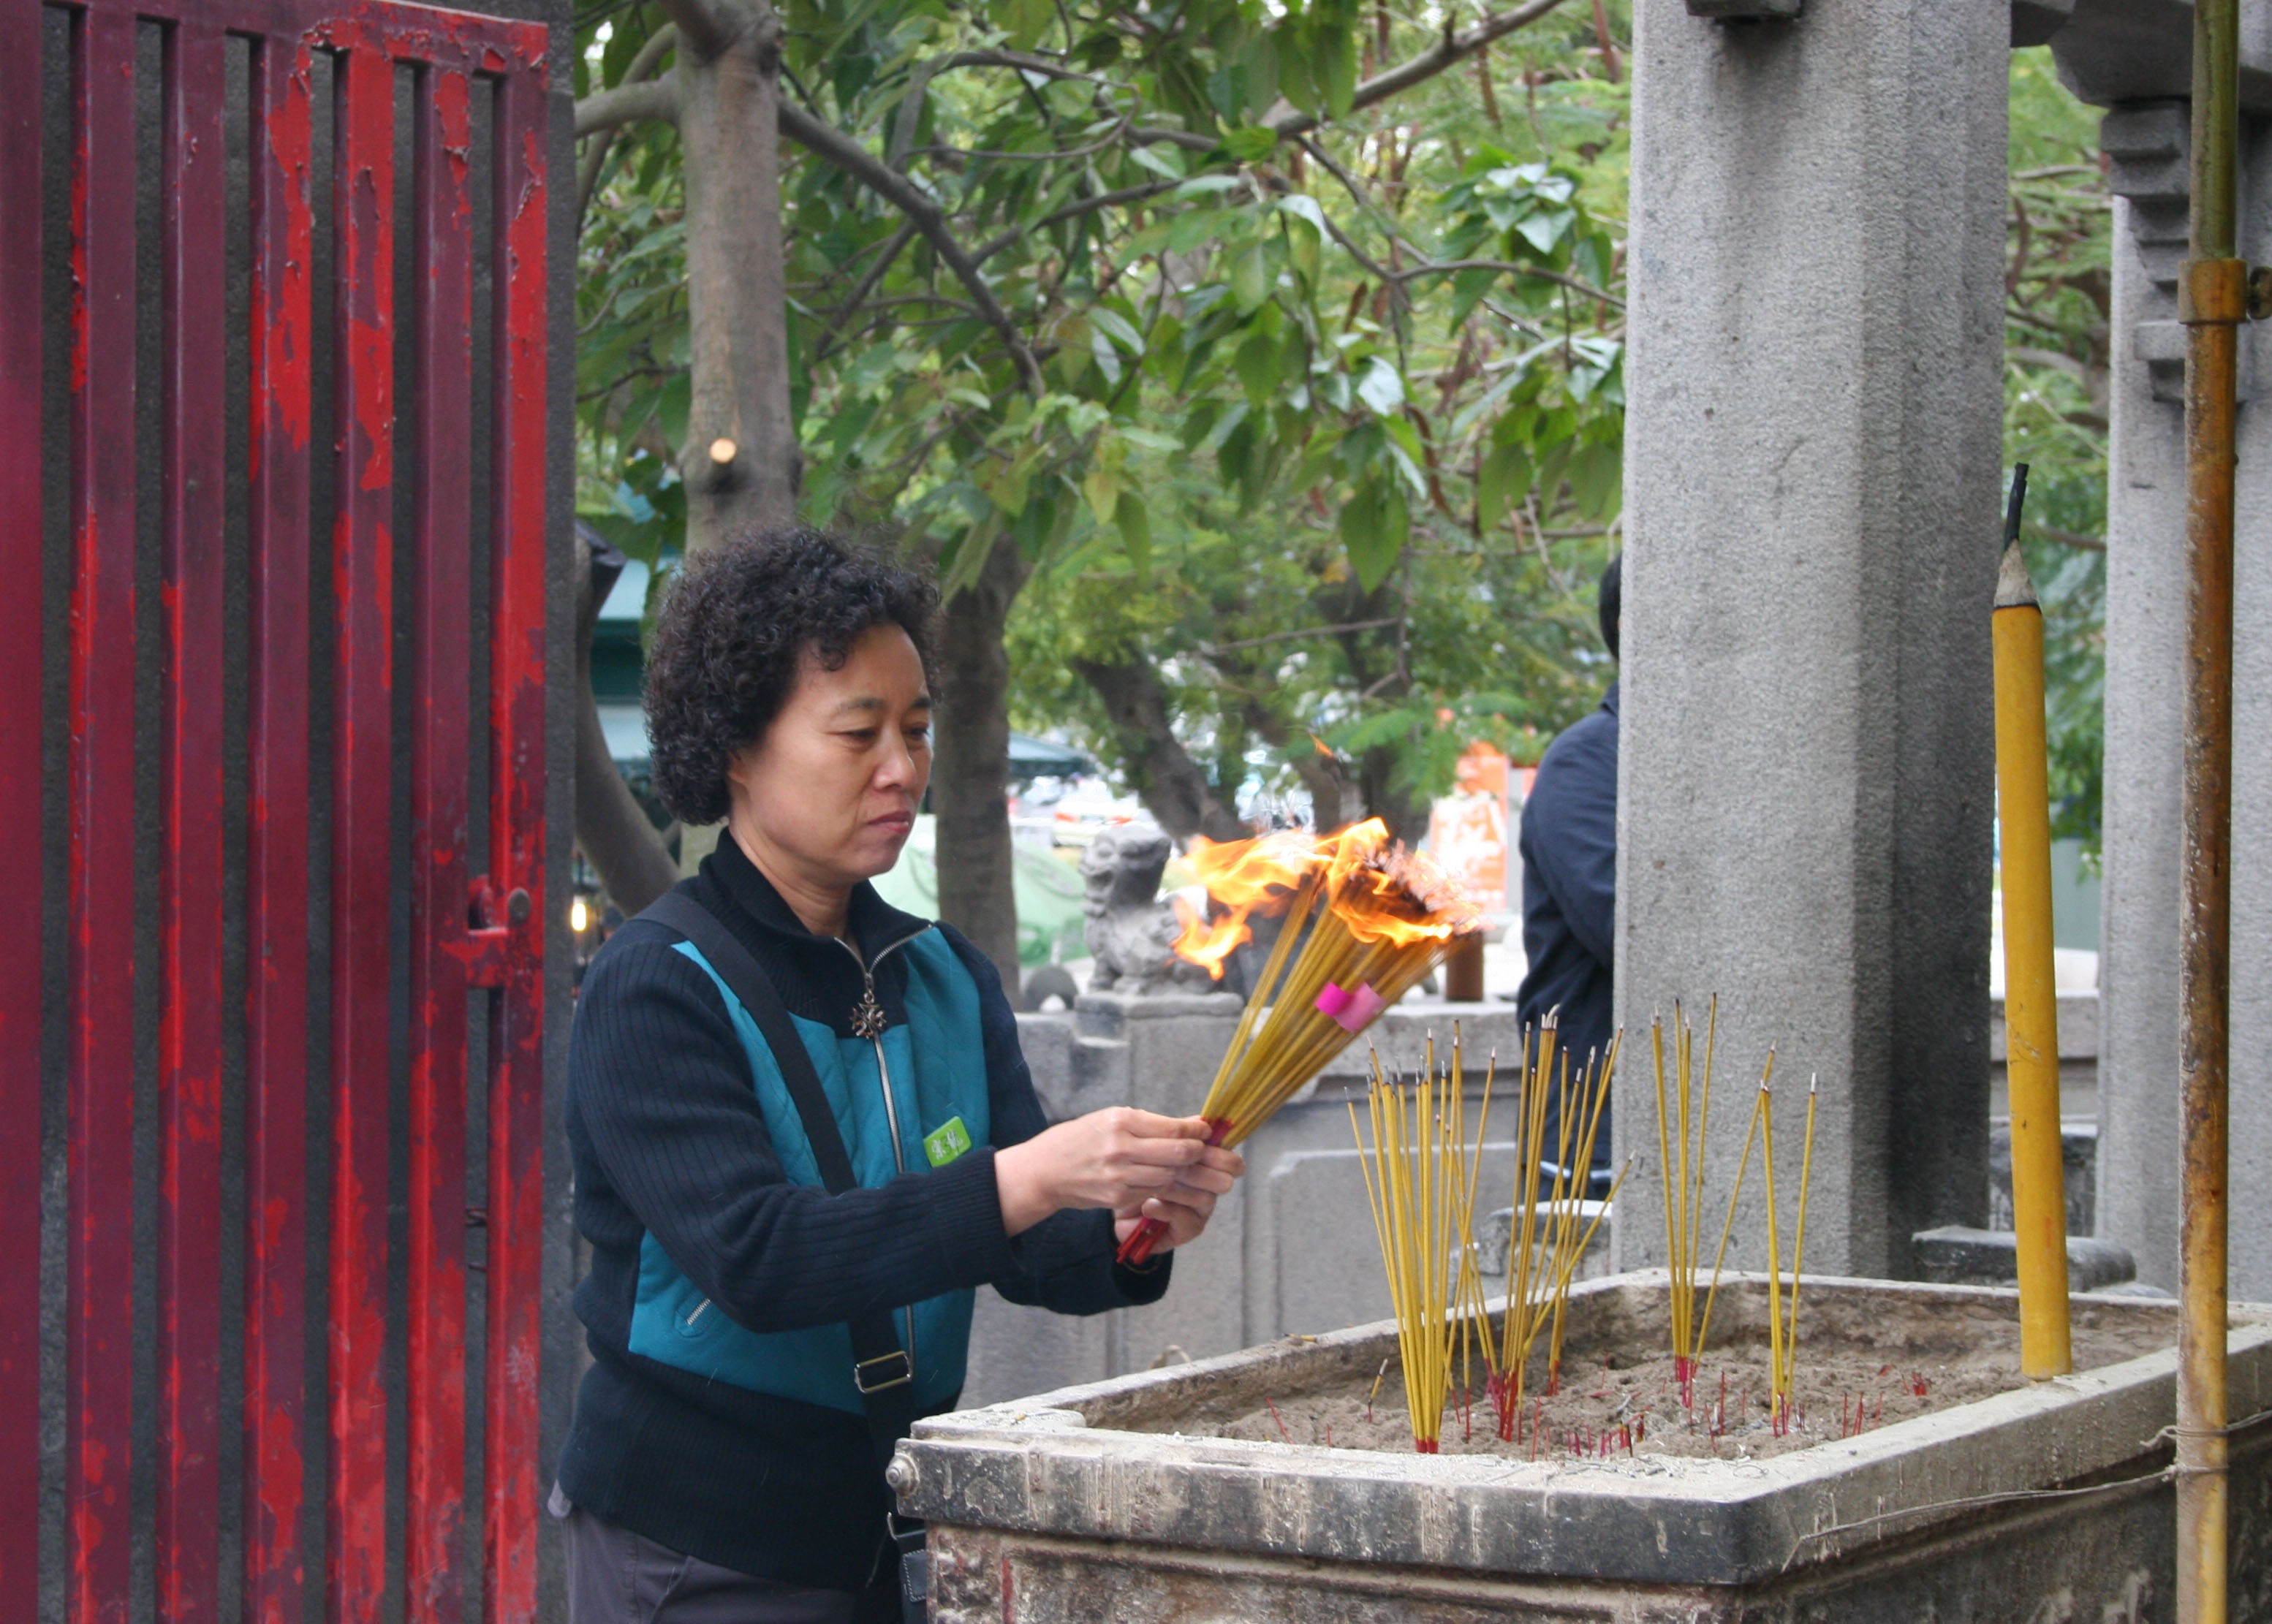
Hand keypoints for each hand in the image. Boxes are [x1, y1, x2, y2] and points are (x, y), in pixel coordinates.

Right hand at [994, 1108, 1241, 1236]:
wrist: (1045, 1170)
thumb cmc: (1082, 1138)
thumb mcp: (1113, 1119)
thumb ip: (1153, 1123)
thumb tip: (1195, 1124)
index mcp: (1122, 1121)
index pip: (1175, 1128)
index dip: (1199, 1132)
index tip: (1210, 1132)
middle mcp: (1121, 1147)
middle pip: (1180, 1154)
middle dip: (1205, 1156)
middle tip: (1220, 1157)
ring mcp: (1120, 1176)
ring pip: (1171, 1177)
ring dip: (1191, 1175)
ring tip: (1206, 1172)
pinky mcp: (1118, 1197)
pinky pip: (1154, 1192)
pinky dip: (1169, 1188)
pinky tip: (1177, 1183)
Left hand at [1112, 1144, 1243, 1253]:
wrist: (1117, 1202)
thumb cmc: (1136, 1169)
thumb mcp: (1152, 1146)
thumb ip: (1175, 1134)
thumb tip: (1199, 1122)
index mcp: (1208, 1165)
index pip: (1228, 1161)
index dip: (1215, 1151)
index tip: (1197, 1142)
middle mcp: (1209, 1188)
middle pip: (1222, 1180)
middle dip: (1199, 1169)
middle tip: (1173, 1163)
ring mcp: (1200, 1211)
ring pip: (1203, 1198)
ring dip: (1177, 1188)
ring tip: (1154, 1183)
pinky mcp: (1187, 1231)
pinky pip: (1183, 1219)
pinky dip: (1165, 1209)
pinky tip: (1147, 1204)